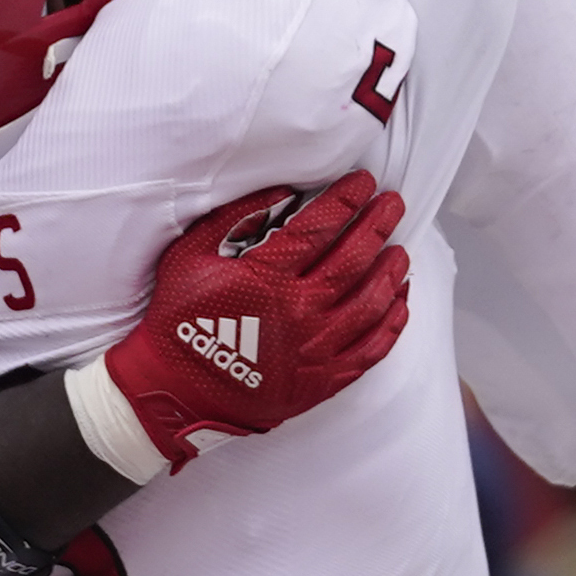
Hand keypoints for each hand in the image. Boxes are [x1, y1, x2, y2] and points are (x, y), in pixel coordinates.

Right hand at [102, 172, 410, 471]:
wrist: (175, 392)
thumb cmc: (178, 323)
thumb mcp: (189, 258)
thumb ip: (233, 220)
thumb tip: (281, 193)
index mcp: (265, 278)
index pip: (319, 228)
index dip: (346, 200)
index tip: (362, 183)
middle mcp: (297, 311)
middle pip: (353, 260)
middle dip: (378, 225)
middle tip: (394, 203)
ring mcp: (314, 348)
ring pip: (370, 305)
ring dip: (391, 273)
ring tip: (401, 251)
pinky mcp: (322, 380)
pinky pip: (370, 351)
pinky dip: (391, 326)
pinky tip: (399, 304)